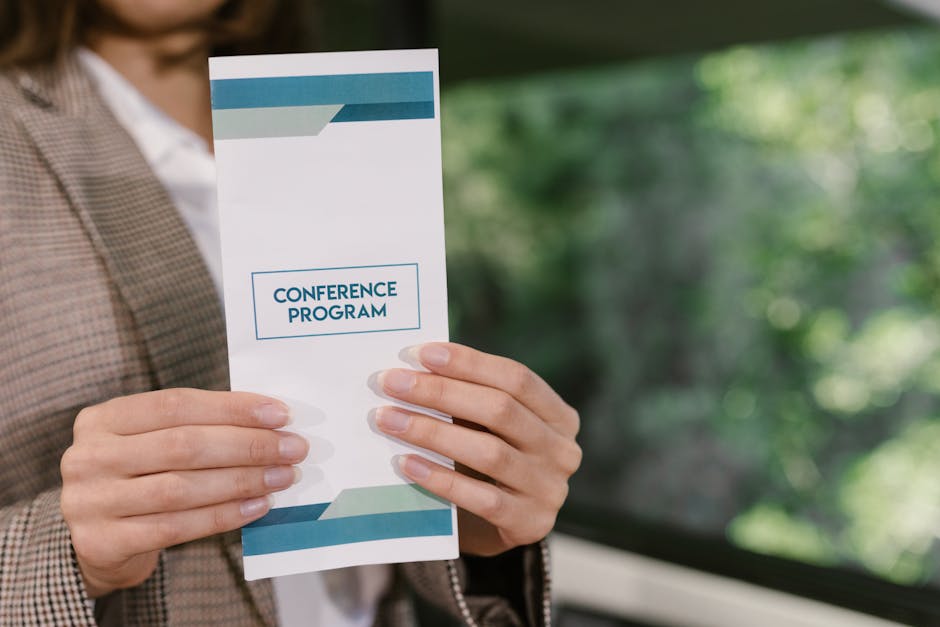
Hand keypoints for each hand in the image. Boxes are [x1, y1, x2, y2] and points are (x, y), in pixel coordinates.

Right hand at [60, 388, 307, 597]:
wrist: (91, 542)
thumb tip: (270, 423)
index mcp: (103, 418)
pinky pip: (177, 527)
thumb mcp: (149, 442)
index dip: (232, 408)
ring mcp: (92, 501)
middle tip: (293, 448)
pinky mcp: (103, 542)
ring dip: (243, 480)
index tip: (281, 414)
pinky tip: (257, 506)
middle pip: (183, 445)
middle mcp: (89, 456)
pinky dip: (224, 515)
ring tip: (283, 476)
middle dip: (248, 445)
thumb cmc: (137, 478)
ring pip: (182, 487)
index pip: (177, 404)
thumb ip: (195, 428)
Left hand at [374, 343, 580, 555]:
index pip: (516, 378)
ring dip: (432, 431)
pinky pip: (480, 498)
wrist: (497, 531)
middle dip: (440, 392)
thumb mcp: (490, 428)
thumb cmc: (486, 465)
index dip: (468, 363)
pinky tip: (406, 463)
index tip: (421, 353)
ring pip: (489, 452)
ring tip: (388, 419)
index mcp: (559, 416)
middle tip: (391, 383)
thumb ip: (468, 399)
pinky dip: (440, 478)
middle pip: (500, 410)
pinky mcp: (529, 524)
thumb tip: (413, 366)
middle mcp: (562, 450)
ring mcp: (550, 490)